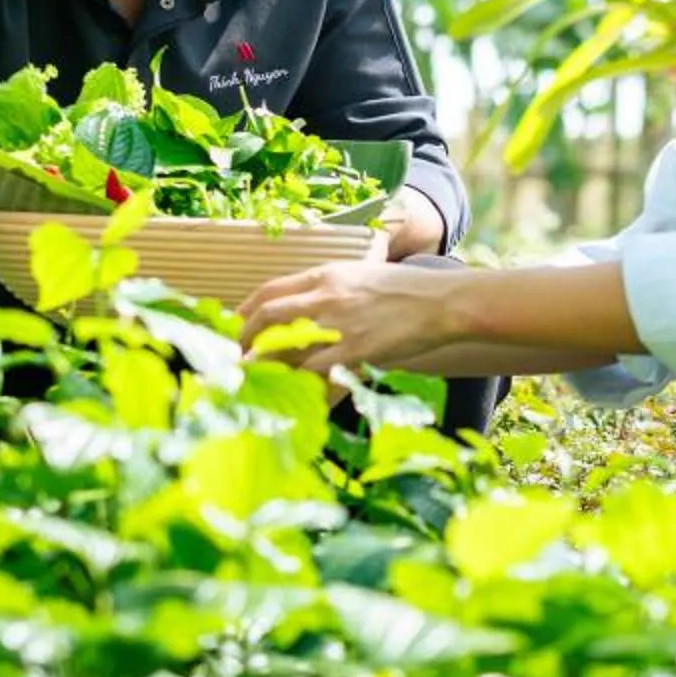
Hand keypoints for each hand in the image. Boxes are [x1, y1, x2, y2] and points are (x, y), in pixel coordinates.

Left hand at [238, 259, 461, 373]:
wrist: (443, 302)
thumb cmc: (406, 292)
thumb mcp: (361, 278)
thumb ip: (330, 290)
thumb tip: (304, 311)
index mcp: (325, 275)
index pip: (269, 291)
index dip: (243, 311)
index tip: (231, 329)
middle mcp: (326, 295)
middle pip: (267, 316)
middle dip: (243, 339)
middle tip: (233, 360)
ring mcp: (340, 323)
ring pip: (285, 347)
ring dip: (264, 367)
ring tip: (252, 383)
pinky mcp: (356, 350)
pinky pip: (318, 373)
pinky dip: (304, 388)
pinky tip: (298, 401)